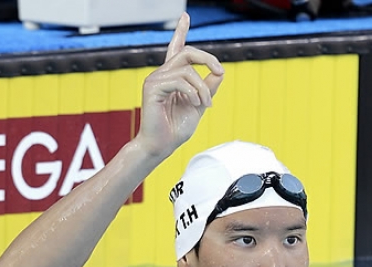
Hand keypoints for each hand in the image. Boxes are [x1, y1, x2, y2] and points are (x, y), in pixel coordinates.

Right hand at [137, 12, 224, 157]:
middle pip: (188, 53)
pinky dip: (193, 93)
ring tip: (204, 104)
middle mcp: (161, 74)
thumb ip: (207, 88)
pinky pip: (180, 81)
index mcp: (172, 77)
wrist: (161, 146)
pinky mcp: (152, 87)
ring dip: (202, 88)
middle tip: (218, 72)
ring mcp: (155, 79)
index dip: (181, 31)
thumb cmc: (176, 129)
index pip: (177, 49)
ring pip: (188, 70)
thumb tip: (219, 72)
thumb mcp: (199, 105)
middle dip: (208, 59)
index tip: (185, 15)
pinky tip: (194, 104)